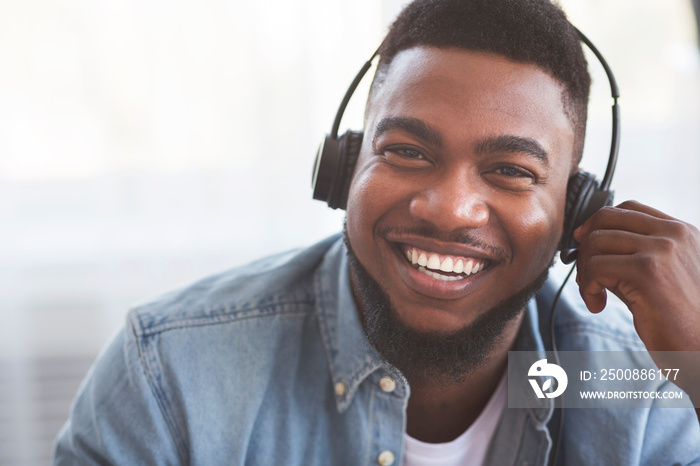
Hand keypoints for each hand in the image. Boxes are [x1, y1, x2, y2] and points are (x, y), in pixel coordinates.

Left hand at [574, 201, 699, 398]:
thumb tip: (585, 244)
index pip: (628, 208)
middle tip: (586, 274)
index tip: (585, 245)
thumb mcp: (660, 276)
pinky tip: (597, 305)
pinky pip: (596, 267)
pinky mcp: (647, 271)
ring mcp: (662, 250)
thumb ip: (630, 256)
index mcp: (681, 232)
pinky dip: (587, 287)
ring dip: (584, 270)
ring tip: (594, 294)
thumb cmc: (682, 320)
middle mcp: (673, 234)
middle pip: (606, 218)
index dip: (599, 224)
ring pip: (595, 241)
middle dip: (586, 245)